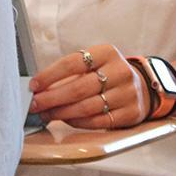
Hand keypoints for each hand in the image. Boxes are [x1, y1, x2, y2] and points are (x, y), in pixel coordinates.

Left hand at [28, 43, 149, 128]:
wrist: (142, 87)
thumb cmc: (107, 74)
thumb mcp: (93, 64)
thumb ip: (68, 73)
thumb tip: (38, 88)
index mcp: (107, 53)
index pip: (72, 63)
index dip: (49, 75)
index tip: (33, 85)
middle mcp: (120, 71)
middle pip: (78, 87)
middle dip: (51, 98)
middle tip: (35, 104)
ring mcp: (127, 93)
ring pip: (87, 107)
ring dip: (61, 112)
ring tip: (46, 114)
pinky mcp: (130, 113)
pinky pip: (98, 121)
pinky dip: (77, 122)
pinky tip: (65, 119)